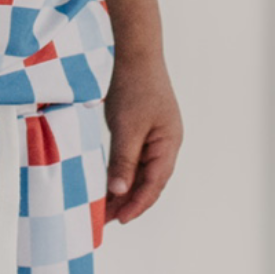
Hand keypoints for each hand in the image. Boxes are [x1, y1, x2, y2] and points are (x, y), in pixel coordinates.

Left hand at [102, 52, 182, 224]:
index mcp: (169, 145)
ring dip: (125, 190)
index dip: (137, 204)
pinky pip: (136, 159)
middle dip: (130, 202)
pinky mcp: (145, 129)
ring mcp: (157, 136)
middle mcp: (167, 144)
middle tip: (106, 220)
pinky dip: (123, 173)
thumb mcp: (126, 127)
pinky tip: (110, 181)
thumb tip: (118, 193)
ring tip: (105, 207)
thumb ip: (123, 161)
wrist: (136, 53)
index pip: (154, 184)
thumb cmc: (134, 87)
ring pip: (142, 172)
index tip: (119, 221)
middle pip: (150, 182)